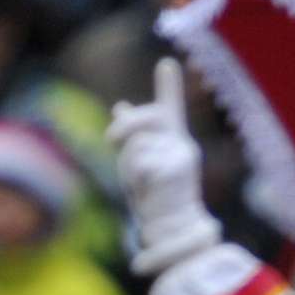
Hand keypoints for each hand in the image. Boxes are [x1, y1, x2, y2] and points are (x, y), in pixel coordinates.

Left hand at [109, 57, 220, 274]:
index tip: (167, 63)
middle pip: (146, 118)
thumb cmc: (157, 200)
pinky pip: (140, 165)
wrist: (175, 232)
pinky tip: (149, 195)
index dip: (168, 85)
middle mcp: (183, 143)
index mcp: (175, 140)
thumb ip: (133, 135)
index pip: (170, 106)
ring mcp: (182, 154)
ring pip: (137, 145)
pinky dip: (137, 182)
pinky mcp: (178, 168)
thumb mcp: (140, 162)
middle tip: (110, 141)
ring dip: (128, 167)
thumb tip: (119, 105)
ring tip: (142, 188)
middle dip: (124, 127)